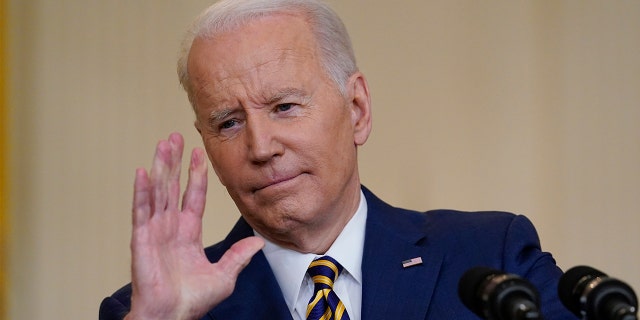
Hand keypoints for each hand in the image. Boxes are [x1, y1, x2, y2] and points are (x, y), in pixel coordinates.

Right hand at [125, 133, 263, 319]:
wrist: (173, 315)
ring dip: (160, 167)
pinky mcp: (142, 239)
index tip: (199, 154)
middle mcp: (171, 227)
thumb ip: (238, 256)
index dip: (196, 174)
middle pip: (173, 186)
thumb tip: (258, 241)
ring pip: (158, 191)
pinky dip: (142, 191)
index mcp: (188, 233)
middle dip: (175, 162)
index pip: (193, 196)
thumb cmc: (192, 300)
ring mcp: (155, 231)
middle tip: (176, 138)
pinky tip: (143, 172)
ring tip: (162, 144)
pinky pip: (142, 211)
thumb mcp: (224, 275)